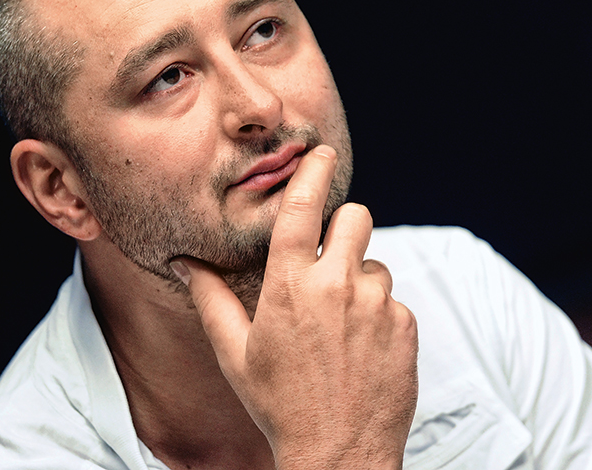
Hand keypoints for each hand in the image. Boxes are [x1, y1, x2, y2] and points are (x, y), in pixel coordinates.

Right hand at [172, 145, 418, 469]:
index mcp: (290, 286)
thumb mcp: (236, 353)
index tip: (321, 152)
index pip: (303, 206)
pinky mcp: (406, 324)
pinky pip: (393, 301)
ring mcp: (377, 304)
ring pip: (374, 264)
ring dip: (360, 283)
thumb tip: (185, 262)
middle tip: (330, 258)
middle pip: (355, 218)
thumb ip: (211, 299)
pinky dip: (379, 316)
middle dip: (344, 228)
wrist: (339, 452)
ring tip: (340, 329)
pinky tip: (362, 350)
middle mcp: (337, 285)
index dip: (313, 171)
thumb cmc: (279, 405)